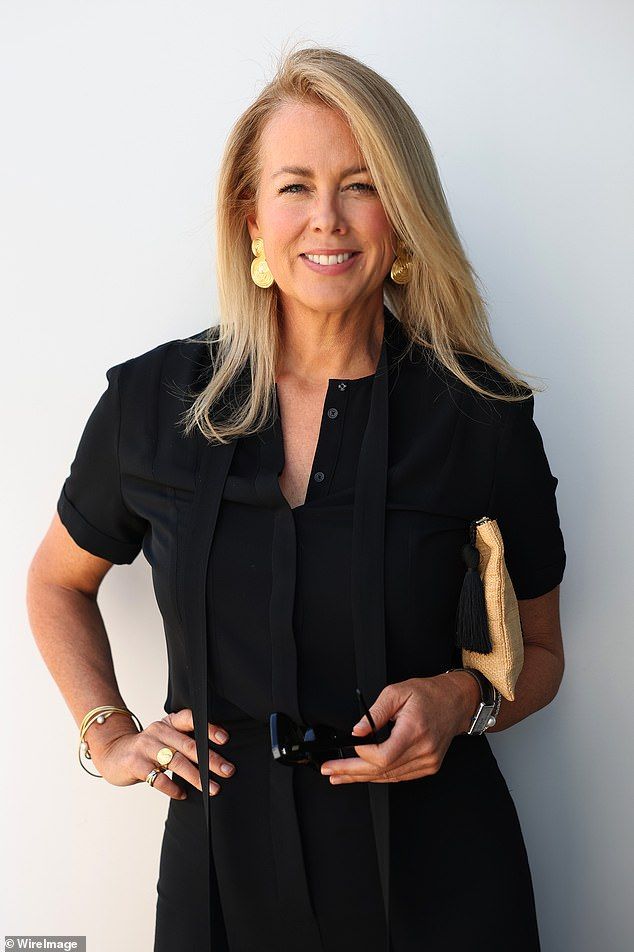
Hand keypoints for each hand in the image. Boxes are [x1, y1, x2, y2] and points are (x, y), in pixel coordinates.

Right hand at [87, 708, 235, 798]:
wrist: (113, 753)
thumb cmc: (148, 748)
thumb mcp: (165, 738)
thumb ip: (185, 741)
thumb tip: (217, 759)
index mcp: (169, 723)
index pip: (191, 720)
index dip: (208, 728)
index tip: (225, 740)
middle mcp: (158, 731)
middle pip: (188, 745)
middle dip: (210, 760)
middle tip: (228, 771)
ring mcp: (145, 747)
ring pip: (175, 761)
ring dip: (196, 777)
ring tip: (211, 788)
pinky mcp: (135, 763)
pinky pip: (157, 777)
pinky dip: (172, 787)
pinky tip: (182, 794)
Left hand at [319, 673, 479, 785]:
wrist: (455, 702)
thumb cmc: (428, 694)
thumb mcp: (397, 692)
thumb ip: (375, 713)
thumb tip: (357, 731)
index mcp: (415, 731)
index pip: (384, 756)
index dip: (364, 756)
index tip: (353, 747)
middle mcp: (424, 750)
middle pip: (383, 771)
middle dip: (352, 772)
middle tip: (330, 771)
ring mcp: (428, 761)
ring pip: (390, 777)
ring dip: (362, 777)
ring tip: (340, 776)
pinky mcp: (429, 766)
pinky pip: (400, 776)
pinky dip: (380, 775)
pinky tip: (364, 774)